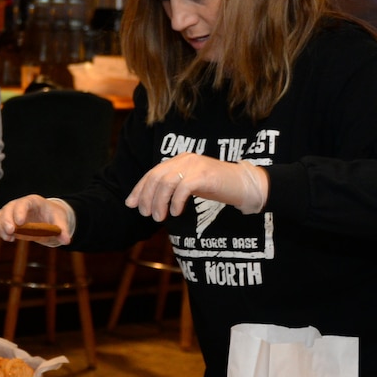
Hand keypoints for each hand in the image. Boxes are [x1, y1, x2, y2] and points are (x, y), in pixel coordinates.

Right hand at [0, 196, 73, 244]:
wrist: (48, 217)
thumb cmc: (54, 216)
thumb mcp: (60, 221)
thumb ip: (63, 230)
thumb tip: (66, 240)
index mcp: (33, 201)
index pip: (24, 203)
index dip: (20, 211)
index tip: (20, 222)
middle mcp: (20, 204)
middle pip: (9, 207)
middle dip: (7, 220)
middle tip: (11, 232)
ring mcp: (12, 211)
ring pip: (1, 214)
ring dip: (1, 226)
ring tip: (8, 238)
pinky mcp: (8, 220)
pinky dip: (0, 231)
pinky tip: (8, 239)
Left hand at [125, 155, 268, 221]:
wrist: (244, 185)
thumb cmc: (217, 187)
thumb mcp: (191, 185)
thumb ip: (173, 188)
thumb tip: (150, 202)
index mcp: (179, 160)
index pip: (152, 173)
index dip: (140, 189)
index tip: (131, 204)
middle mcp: (185, 159)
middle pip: (156, 177)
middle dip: (147, 197)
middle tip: (147, 215)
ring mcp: (195, 165)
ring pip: (166, 183)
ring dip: (159, 202)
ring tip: (159, 217)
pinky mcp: (205, 175)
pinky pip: (182, 188)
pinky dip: (175, 202)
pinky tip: (175, 213)